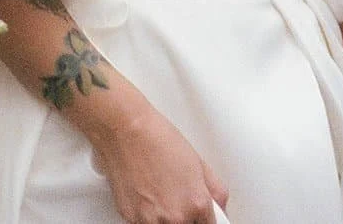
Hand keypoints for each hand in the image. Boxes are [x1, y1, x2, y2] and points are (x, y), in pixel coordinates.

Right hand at [89, 103, 228, 223]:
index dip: (204, 218)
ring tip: (158, 192)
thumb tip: (219, 209)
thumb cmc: (156, 137)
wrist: (123, 127)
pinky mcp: (131, 219)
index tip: (200, 215)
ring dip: (164, 217)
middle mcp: (176, 218)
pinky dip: (146, 214)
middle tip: (176, 197)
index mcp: (197, 204)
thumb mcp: (198, 161)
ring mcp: (151, 221)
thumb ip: (214, 191)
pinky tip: (144, 192)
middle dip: (186, 217)